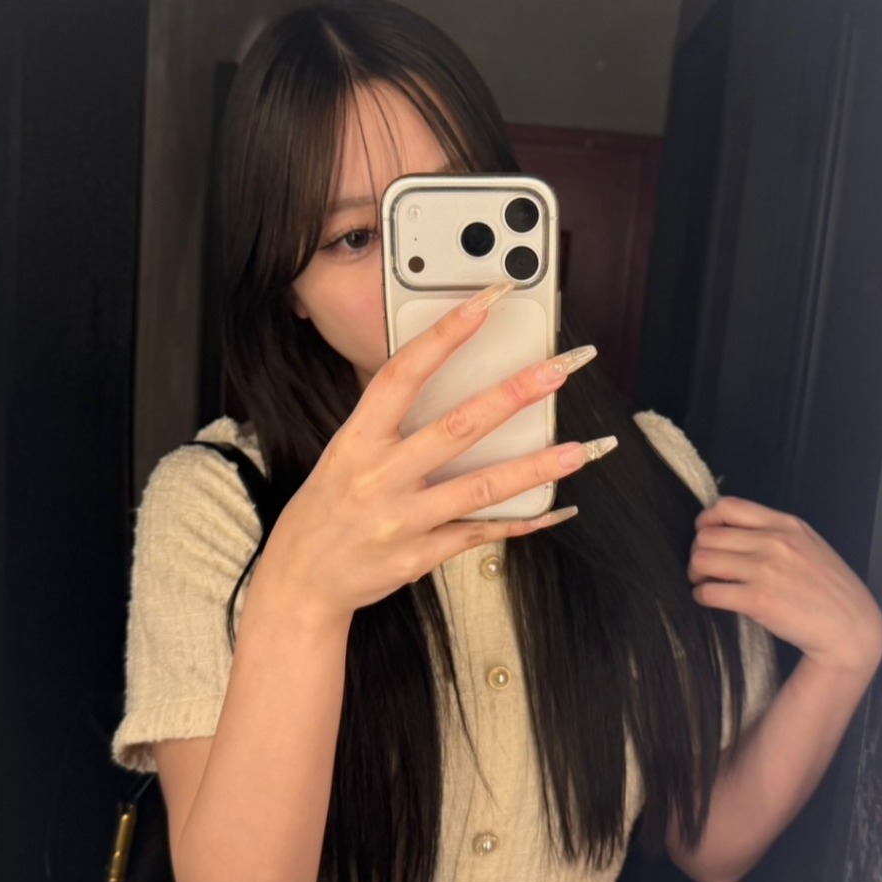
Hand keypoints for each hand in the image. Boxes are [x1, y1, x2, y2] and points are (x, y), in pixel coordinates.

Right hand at [254, 285, 609, 623]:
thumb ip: (390, 424)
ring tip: (579, 449)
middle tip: (558, 370)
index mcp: (358, 440)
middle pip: (457, 427)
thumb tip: (451, 386)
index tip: (486, 302)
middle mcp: (381, 476)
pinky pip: (480, 535)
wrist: (302, 579)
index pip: (404, 374)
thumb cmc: (327, 508)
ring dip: (534, 468)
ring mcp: (403, 519)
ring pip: (480, 488)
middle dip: (513, 395)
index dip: (445, 335)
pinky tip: (556, 509)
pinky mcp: (420, 555)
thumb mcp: (345, 453)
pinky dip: (521, 522)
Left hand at [688, 497, 881, 676]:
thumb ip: (775, 534)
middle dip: (697, 551)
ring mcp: (765, 570)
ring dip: (695, 573)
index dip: (706, 521)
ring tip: (704, 583)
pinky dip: (701, 595)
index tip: (705, 536)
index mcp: (785, 524)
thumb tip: (730, 532)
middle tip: (703, 567)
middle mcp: (774, 542)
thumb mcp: (808, 545)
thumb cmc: (828, 589)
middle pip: (708, 535)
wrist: (850, 627)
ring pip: (702, 560)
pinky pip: (709, 591)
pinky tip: (710, 599)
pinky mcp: (758, 600)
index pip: (727, 506)